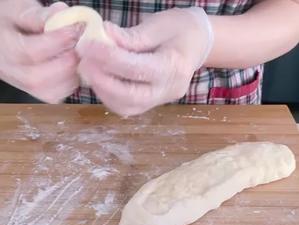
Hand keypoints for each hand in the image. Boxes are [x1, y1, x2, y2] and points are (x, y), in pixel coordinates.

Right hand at [0, 0, 81, 102]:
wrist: (4, 33)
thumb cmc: (11, 19)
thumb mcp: (18, 8)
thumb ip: (39, 14)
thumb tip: (61, 13)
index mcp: (2, 47)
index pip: (29, 52)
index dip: (56, 42)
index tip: (74, 30)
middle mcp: (9, 70)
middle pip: (37, 79)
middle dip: (65, 64)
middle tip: (79, 48)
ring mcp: (22, 83)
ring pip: (48, 92)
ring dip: (70, 77)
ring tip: (78, 58)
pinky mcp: (35, 90)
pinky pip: (54, 96)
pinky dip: (69, 85)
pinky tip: (74, 69)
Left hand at [78, 7, 213, 115]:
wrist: (196, 44)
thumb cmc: (180, 29)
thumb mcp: (159, 26)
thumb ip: (130, 36)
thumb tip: (102, 36)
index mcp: (174, 67)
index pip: (137, 69)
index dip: (109, 58)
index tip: (88, 46)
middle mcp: (169, 90)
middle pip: (131, 97)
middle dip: (103, 82)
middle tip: (83, 63)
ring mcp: (161, 100)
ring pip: (127, 107)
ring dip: (103, 91)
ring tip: (90, 70)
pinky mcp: (153, 103)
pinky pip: (128, 106)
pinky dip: (110, 96)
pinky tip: (101, 80)